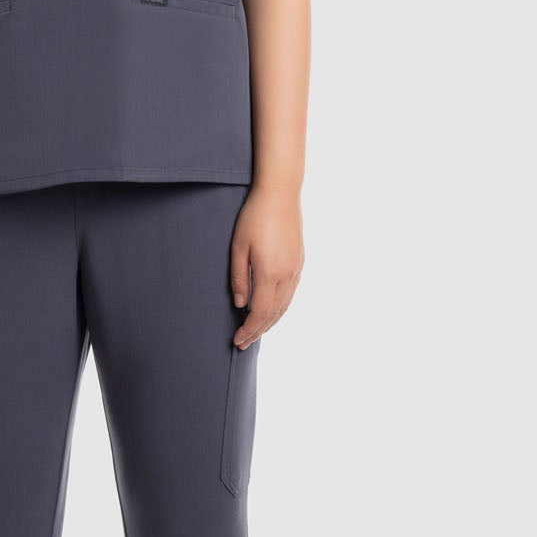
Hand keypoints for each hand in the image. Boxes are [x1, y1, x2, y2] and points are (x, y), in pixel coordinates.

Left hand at [228, 185, 302, 346]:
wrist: (281, 193)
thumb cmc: (254, 217)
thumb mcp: (238, 247)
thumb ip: (238, 278)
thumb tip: (240, 305)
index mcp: (270, 273)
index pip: (259, 313)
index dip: (249, 330)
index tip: (237, 340)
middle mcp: (287, 275)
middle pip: (273, 314)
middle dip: (258, 331)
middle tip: (243, 343)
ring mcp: (296, 269)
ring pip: (284, 306)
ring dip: (270, 322)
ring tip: (255, 332)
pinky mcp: (300, 262)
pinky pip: (290, 294)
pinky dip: (279, 308)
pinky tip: (270, 311)